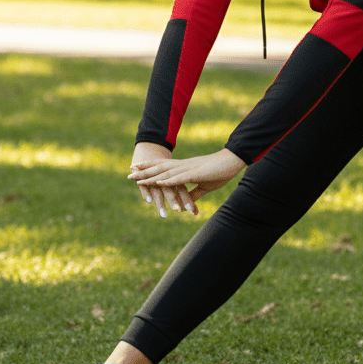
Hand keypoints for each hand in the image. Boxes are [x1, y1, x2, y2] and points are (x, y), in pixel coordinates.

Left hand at [128, 148, 245, 217]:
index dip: (150, 166)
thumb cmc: (221, 171)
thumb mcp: (205, 185)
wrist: (233, 160)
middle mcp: (184, 166)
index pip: (164, 166)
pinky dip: (167, 181)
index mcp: (185, 167)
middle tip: (129, 172)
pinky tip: (157, 182)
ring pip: (165, 172)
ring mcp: (188, 169)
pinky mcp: (196, 174)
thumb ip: (193, 193)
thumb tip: (185, 202)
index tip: (137, 167)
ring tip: (136, 178)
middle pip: (160, 168)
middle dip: (144, 170)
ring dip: (150, 176)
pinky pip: (179, 178)